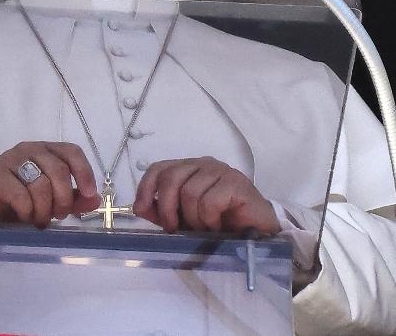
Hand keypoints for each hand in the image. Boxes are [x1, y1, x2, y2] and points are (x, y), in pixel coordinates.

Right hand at [0, 141, 100, 227]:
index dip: (84, 172)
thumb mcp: (50, 201)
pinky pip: (20, 194)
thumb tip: (96, 200)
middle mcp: (29, 149)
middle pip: (59, 169)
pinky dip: (27, 211)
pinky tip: (24, 218)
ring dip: (44, 209)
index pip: (71, 152)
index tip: (89, 194)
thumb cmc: (17, 202)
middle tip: (58, 215)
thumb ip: (73, 199)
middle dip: (63, 198)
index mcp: (46, 151)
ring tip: (39, 220)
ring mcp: (10, 159)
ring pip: (40, 183)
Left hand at [132, 156, 280, 234]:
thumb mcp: (184, 219)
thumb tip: (139, 207)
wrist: (256, 230)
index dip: (146, 188)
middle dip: (168, 208)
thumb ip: (163, 212)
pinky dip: (209, 219)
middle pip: (171, 177)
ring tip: (205, 228)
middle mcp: (203, 164)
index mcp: (189, 168)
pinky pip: (210, 201)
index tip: (142, 210)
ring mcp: (221, 171)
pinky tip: (218, 226)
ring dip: (193, 218)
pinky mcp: (236, 182)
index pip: (159, 168)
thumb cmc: (220, 222)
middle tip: (175, 228)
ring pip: (190, 192)